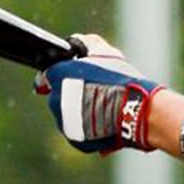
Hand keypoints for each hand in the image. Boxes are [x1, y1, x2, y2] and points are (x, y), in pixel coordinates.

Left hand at [37, 34, 163, 153]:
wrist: (136, 110)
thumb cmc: (121, 78)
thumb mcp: (104, 52)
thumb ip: (85, 43)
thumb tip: (76, 42)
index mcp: (58, 76)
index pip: (47, 75)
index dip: (60, 74)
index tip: (72, 75)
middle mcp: (56, 101)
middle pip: (58, 96)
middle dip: (72, 93)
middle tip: (95, 89)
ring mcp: (65, 123)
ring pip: (68, 115)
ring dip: (80, 110)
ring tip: (104, 105)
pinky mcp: (76, 141)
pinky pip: (79, 131)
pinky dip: (88, 126)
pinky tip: (105, 119)